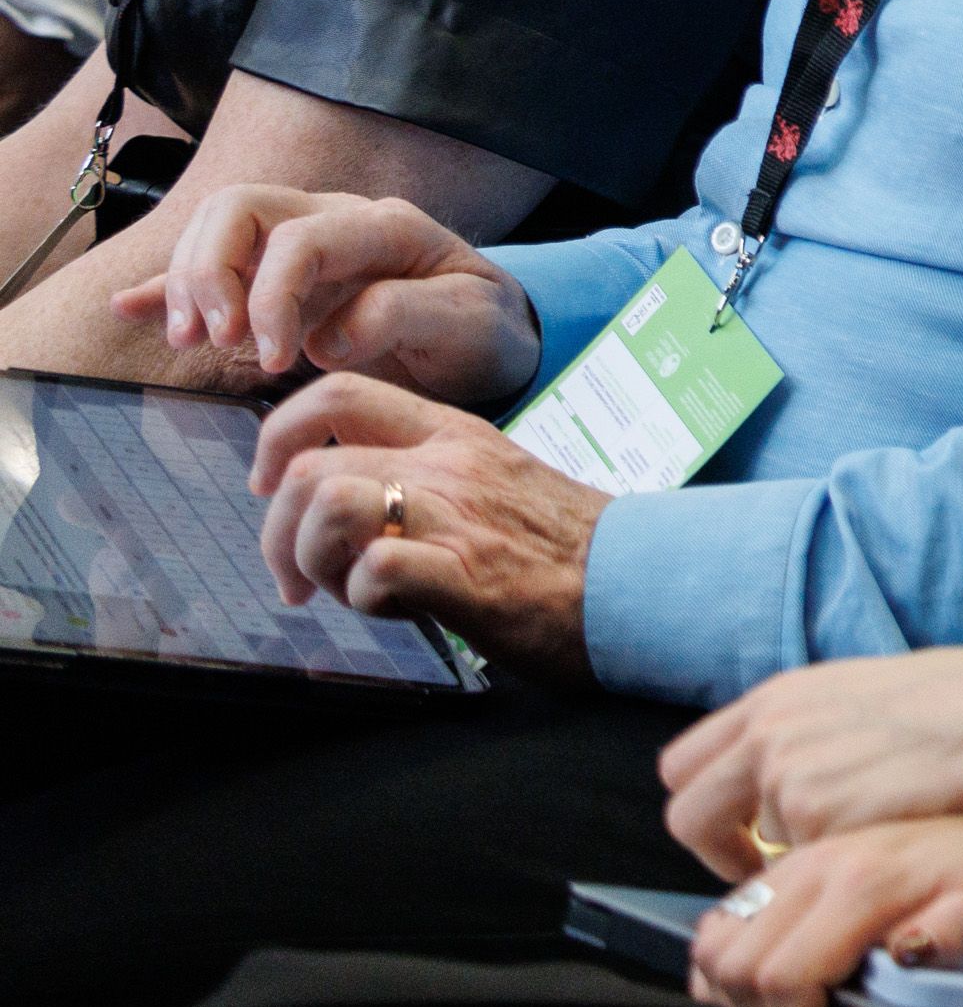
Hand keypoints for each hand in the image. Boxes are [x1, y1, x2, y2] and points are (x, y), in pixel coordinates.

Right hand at [121, 184, 536, 403]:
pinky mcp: (279, 281)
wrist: (492, 340)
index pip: (299, 239)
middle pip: (239, 209)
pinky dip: (169, 287)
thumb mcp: (471, 324)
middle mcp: (336, 222)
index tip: (272, 361)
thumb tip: (327, 338)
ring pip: (217, 230)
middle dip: (210, 272)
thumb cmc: (483, 329)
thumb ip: (407, 316)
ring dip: (189, 282)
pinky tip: (128, 307)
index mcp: (385, 227)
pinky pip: (214, 268)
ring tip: (193, 341)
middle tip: (214, 342)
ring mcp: (302, 245)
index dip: (270, 297)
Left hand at [249, 374, 602, 677]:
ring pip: (326, 504)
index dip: (278, 439)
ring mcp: (457, 517)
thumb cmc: (572, 549)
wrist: (647, 584)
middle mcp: (449, 465)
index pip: (335, 395)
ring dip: (314, 561)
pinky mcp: (468, 576)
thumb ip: (430, 479)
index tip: (272, 488)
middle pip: (307, 466)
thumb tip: (356, 498)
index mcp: (456, 435)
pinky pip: (374, 569)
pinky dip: (365, 599)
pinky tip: (400, 611)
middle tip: (302, 579)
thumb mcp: (498, 483)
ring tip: (348, 593)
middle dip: (280, 534)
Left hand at [661, 636, 962, 876]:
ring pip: (752, 851)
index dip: (707, 808)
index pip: (683, 765)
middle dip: (718, 851)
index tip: (745, 831)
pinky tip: (881, 848)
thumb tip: (776, 773)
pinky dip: (834, 869)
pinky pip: (802, 868)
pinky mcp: (817, 817)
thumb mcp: (859, 695)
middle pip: (688, 814)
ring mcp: (787, 775)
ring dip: (793, 858)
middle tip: (762, 869)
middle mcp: (768, 732)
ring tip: (856, 847)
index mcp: (776, 698)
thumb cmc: (957, 705)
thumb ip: (805, 730)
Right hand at [687, 814, 962, 1006]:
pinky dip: (731, 952)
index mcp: (867, 881)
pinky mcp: (799, 860)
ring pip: (716, 937)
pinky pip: (728, 914)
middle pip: (732, 961)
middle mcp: (823, 863)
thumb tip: (911, 950)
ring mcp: (804, 859)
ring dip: (733, 983)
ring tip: (787, 1002)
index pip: (777, 975)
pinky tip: (776, 966)